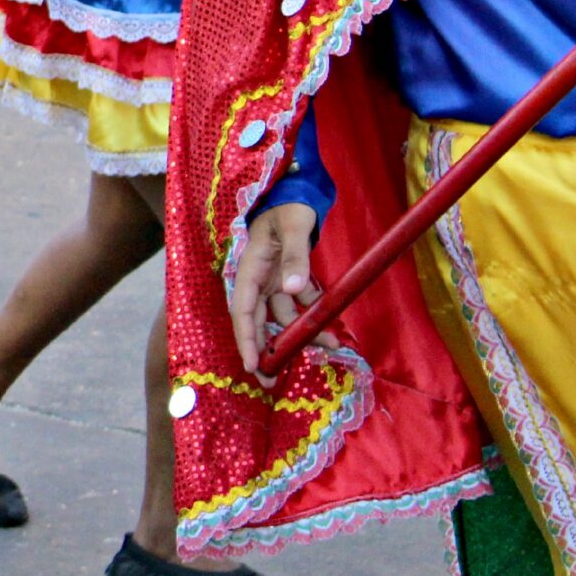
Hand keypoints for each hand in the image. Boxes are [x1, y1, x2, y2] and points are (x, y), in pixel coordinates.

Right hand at [228, 202, 339, 380]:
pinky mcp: (288, 278)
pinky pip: (300, 304)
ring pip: (283, 316)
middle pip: (256, 321)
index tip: (253, 365)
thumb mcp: (294, 226)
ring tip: (330, 347)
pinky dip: (314, 317)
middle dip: (264, 351)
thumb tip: (292, 289)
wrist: (296, 193)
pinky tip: (332, 329)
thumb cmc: (289, 206)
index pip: (243, 309)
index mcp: (250, 266)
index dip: (246, 339)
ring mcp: (273, 280)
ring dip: (302, 333)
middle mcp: (258, 278)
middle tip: (271, 382)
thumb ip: (295, 256)